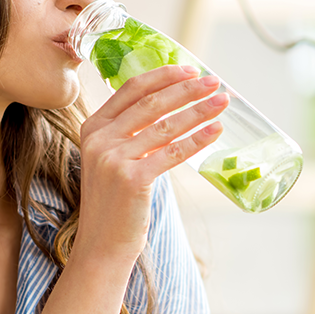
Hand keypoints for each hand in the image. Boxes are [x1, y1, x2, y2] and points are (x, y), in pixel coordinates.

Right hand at [75, 64, 226, 262]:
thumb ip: (131, 134)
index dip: (163, 76)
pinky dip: (197, 138)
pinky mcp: (132, 179)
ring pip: (165, 125)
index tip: (189, 68)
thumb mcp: (113, 160)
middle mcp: (99, 139)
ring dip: (198, 110)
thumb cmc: (115, 203)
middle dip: (187, 89)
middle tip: (214, 81)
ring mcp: (113, 158)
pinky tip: (215, 130)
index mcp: (92, 127)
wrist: (102, 245)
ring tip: (222, 102)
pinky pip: (172, 152)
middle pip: (151, 102)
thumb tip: (172, 107)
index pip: (130, 89)